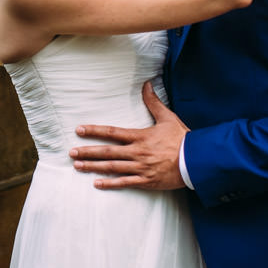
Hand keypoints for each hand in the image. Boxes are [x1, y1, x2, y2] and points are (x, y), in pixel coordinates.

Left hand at [69, 81, 188, 189]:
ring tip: (78, 166)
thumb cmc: (182, 138)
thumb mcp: (167, 117)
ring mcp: (141, 168)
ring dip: (93, 167)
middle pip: (107, 152)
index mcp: (140, 136)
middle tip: (71, 152)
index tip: (79, 130)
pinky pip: (125, 183)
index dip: (94, 131)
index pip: (112, 132)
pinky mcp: (146, 181)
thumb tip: (146, 84)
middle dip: (87, 152)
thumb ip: (153, 102)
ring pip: (112, 167)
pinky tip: (97, 183)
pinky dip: (110, 183)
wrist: (197, 160)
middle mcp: (137, 152)